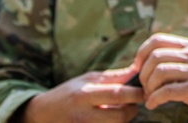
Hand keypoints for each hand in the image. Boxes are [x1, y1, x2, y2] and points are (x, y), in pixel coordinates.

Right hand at [16, 67, 143, 122]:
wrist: (42, 114)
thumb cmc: (68, 92)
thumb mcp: (87, 79)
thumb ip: (113, 77)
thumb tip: (137, 69)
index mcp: (85, 94)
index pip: (118, 94)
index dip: (136, 93)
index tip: (145, 89)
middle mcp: (84, 114)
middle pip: (120, 116)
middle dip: (133, 109)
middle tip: (135, 102)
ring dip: (124, 118)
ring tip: (121, 108)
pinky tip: (110, 116)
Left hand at [133, 33, 187, 122]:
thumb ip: (179, 58)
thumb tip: (148, 61)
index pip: (158, 39)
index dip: (142, 52)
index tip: (137, 67)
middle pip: (155, 57)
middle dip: (143, 73)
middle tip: (143, 86)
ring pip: (159, 73)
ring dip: (148, 87)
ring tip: (149, 96)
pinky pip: (167, 91)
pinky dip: (154, 99)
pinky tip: (153, 104)